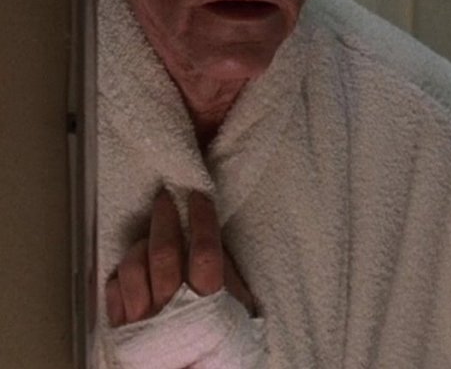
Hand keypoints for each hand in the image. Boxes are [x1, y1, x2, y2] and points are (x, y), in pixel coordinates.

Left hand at [106, 190, 255, 326]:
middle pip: (165, 252)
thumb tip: (214, 244)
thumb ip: (230, 280)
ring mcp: (143, 319)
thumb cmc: (223, 349)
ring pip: (134, 268)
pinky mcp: (122, 331)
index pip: (204, 249)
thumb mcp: (241, 313)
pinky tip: (129, 266)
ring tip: (148, 234)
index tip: (198, 197)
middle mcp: (172, 307)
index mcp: (208, 302)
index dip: (201, 219)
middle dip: (165, 219)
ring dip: (140, 244)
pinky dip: (119, 272)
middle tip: (166, 198)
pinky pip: (112, 292)